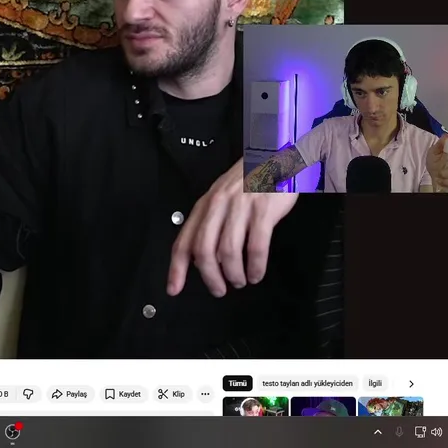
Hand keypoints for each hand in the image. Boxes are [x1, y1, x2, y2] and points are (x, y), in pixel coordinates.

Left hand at [168, 160, 298, 297]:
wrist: (273, 156)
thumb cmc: (246, 182)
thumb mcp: (220, 199)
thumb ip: (210, 225)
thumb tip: (203, 260)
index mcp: (204, 206)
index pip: (183, 242)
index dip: (176, 269)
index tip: (174, 289)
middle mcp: (217, 207)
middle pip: (204, 251)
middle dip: (210, 277)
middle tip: (219, 290)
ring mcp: (240, 208)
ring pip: (228, 252)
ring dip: (234, 274)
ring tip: (240, 281)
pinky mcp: (263, 211)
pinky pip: (256, 247)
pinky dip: (255, 266)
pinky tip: (256, 273)